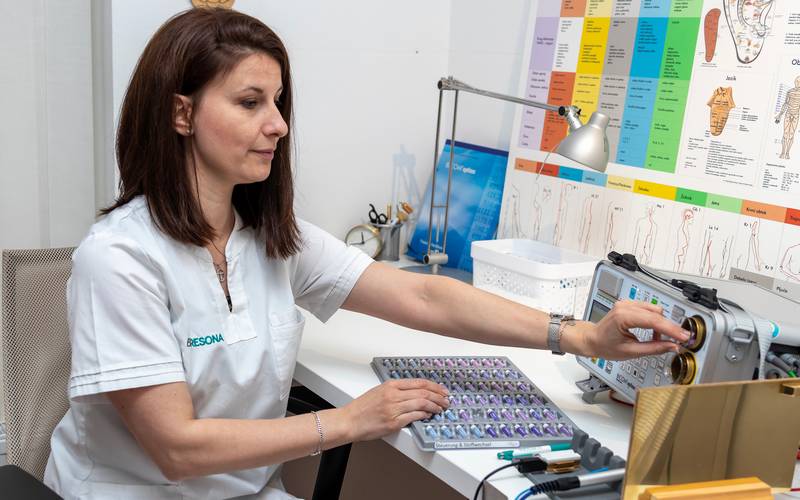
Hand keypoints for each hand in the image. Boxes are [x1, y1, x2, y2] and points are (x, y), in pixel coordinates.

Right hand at [342, 379, 449, 441]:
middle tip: (446, 400)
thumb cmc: (362, 407)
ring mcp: (394, 409)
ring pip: (421, 404)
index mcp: (390, 385)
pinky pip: (414, 417)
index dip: (434, 386)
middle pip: (423, 393)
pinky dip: (424, 415)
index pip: (418, 383)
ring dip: (434, 406)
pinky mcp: (393, 422)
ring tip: (440, 408)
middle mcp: (393, 395)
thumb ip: (396, 390)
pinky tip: (429, 416)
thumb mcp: (379, 391)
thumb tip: (416, 393)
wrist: (350, 420)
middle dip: (438, 396)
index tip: (442, 390)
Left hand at [570, 300, 689, 360]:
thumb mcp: (630, 352)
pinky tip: (653, 332)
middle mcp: (625, 306)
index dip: (672, 330)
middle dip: (670, 328)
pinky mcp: (629, 305)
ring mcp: (627, 304)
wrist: (592, 339)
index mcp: (623, 316)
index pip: (654, 321)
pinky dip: (654, 320)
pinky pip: (649, 310)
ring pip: (655, 310)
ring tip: (660, 339)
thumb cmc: (604, 345)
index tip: (684, 337)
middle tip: (680, 340)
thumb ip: (653, 349)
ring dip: (662, 324)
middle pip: (656, 314)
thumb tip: (672, 346)